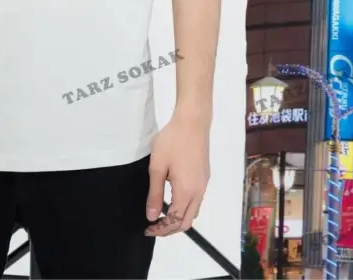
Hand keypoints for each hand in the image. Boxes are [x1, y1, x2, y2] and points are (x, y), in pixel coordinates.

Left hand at [144, 111, 209, 236]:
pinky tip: (173, 199)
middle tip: (154, 226)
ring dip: (179, 219)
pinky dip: (185, 207)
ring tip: (162, 215)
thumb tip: (151, 216)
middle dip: (170, 229)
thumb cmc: (172, 141)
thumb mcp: (157, 166)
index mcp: (186, 192)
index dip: (161, 229)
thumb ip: (155, 193)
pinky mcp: (205, 176)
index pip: (174, 221)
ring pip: (193, 211)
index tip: (148, 229)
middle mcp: (198, 192)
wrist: (193, 122)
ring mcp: (204, 184)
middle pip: (187, 221)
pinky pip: (196, 200)